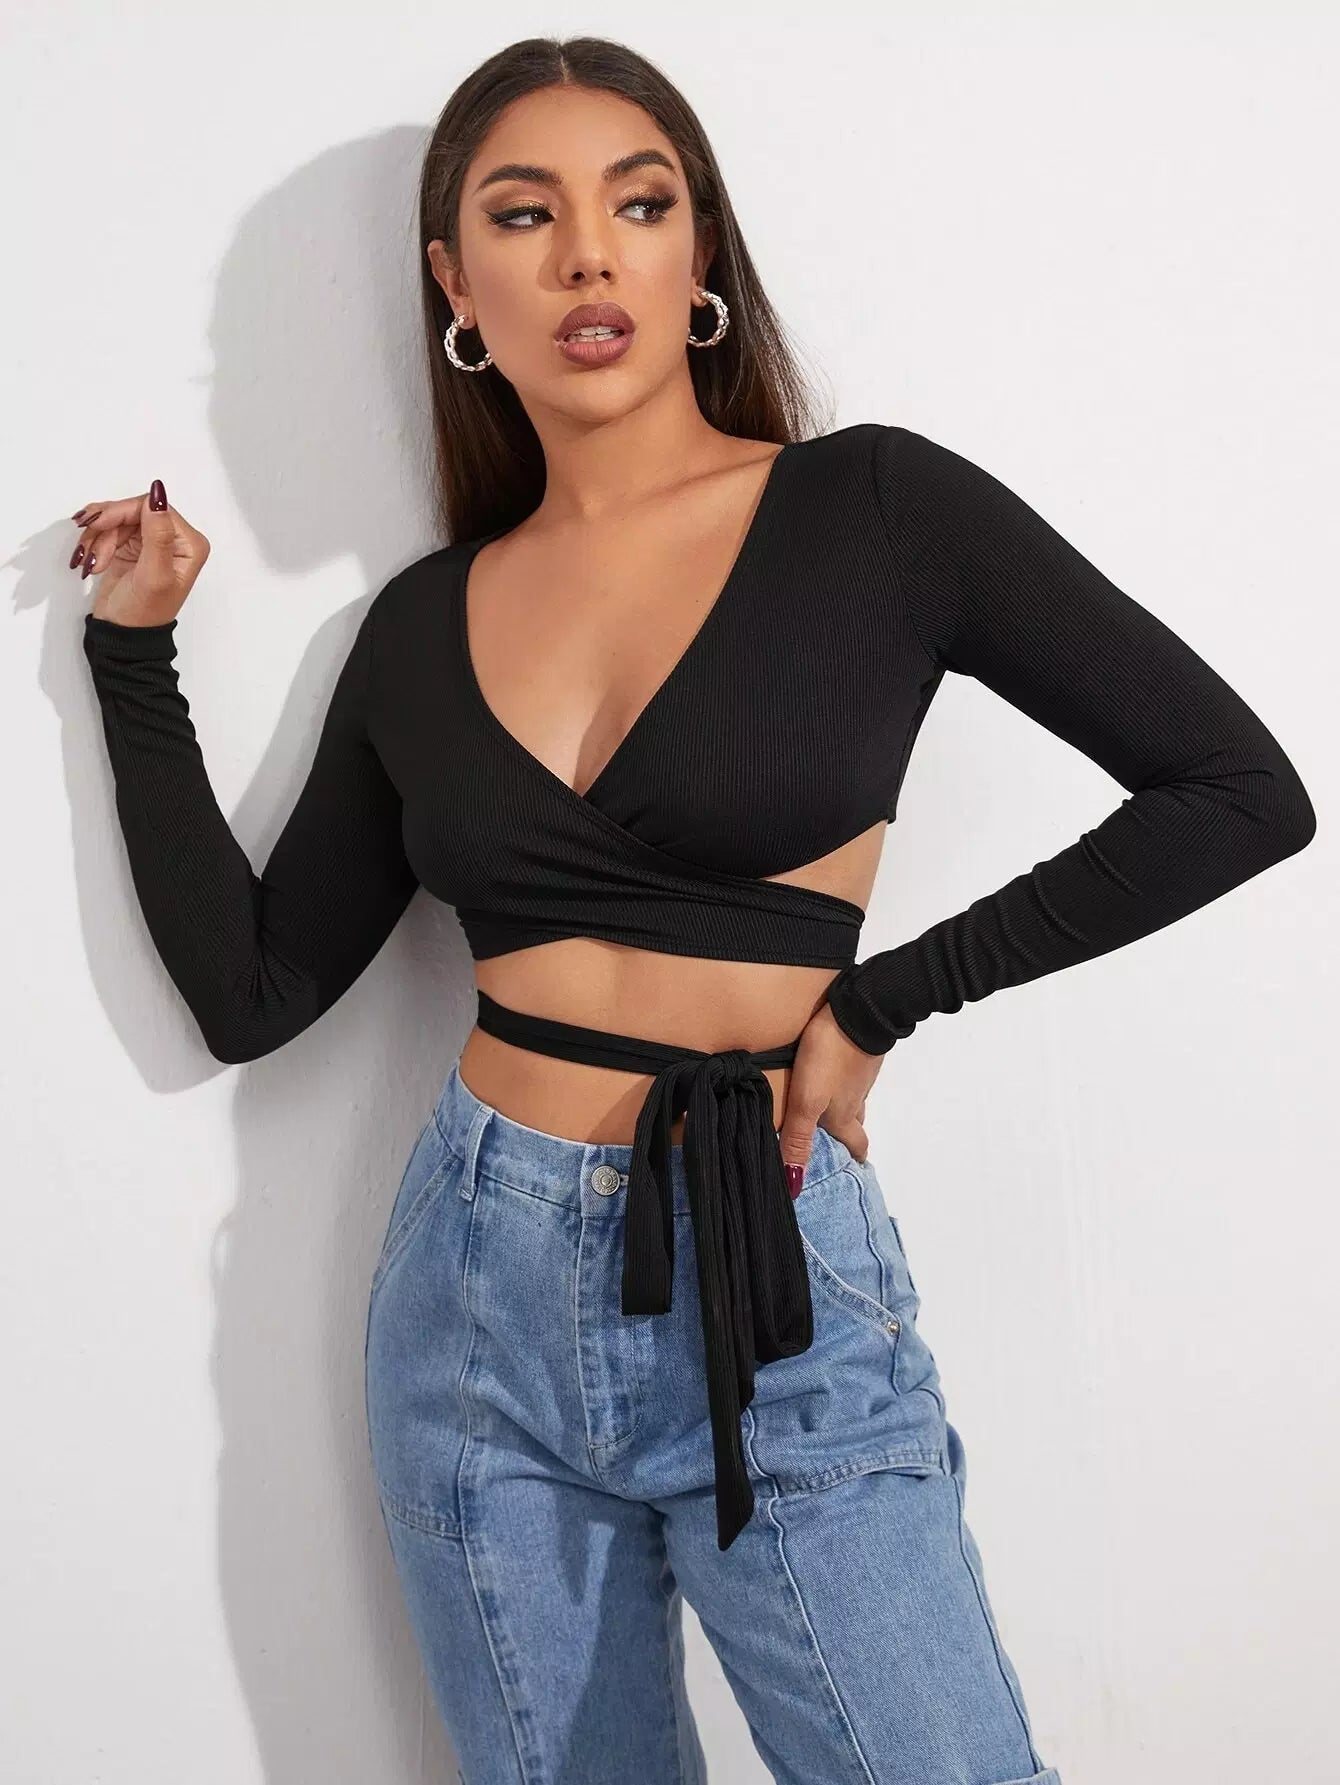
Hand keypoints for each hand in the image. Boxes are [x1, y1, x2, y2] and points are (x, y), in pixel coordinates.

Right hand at [69, 480, 209, 626]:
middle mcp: (173, 538)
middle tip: (91, 552)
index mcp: (189, 543)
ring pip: (116, 518)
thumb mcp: (153, 574)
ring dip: (97, 538)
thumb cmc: (143, 613)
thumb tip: (157, 493)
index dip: (122, 511)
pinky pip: (107, 529)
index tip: (97, 525)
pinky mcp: (130, 546)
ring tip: (92, 563)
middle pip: (132, 510)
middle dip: (106, 527)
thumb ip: (157, 534)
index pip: (153, 507)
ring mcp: (150, 541)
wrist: (122, 635)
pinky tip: (91, 562)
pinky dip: (94, 542)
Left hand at [778, 998, 884, 1188]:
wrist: (858, 1011)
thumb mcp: (807, 1102)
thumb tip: (795, 1186)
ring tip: (827, 1106)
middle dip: (848, 1134)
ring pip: (855, 1098)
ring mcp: (862, 1074)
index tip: (853, 1167)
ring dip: (844, 1106)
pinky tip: (832, 1072)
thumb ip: (799, 1139)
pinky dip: (845, 1080)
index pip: (855, 1145)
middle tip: (836, 1139)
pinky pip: (853, 1074)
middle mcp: (857, 1098)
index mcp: (844, 1115)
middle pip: (856, 1123)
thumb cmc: (829, 1059)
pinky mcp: (862, 1052)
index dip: (854, 1157)